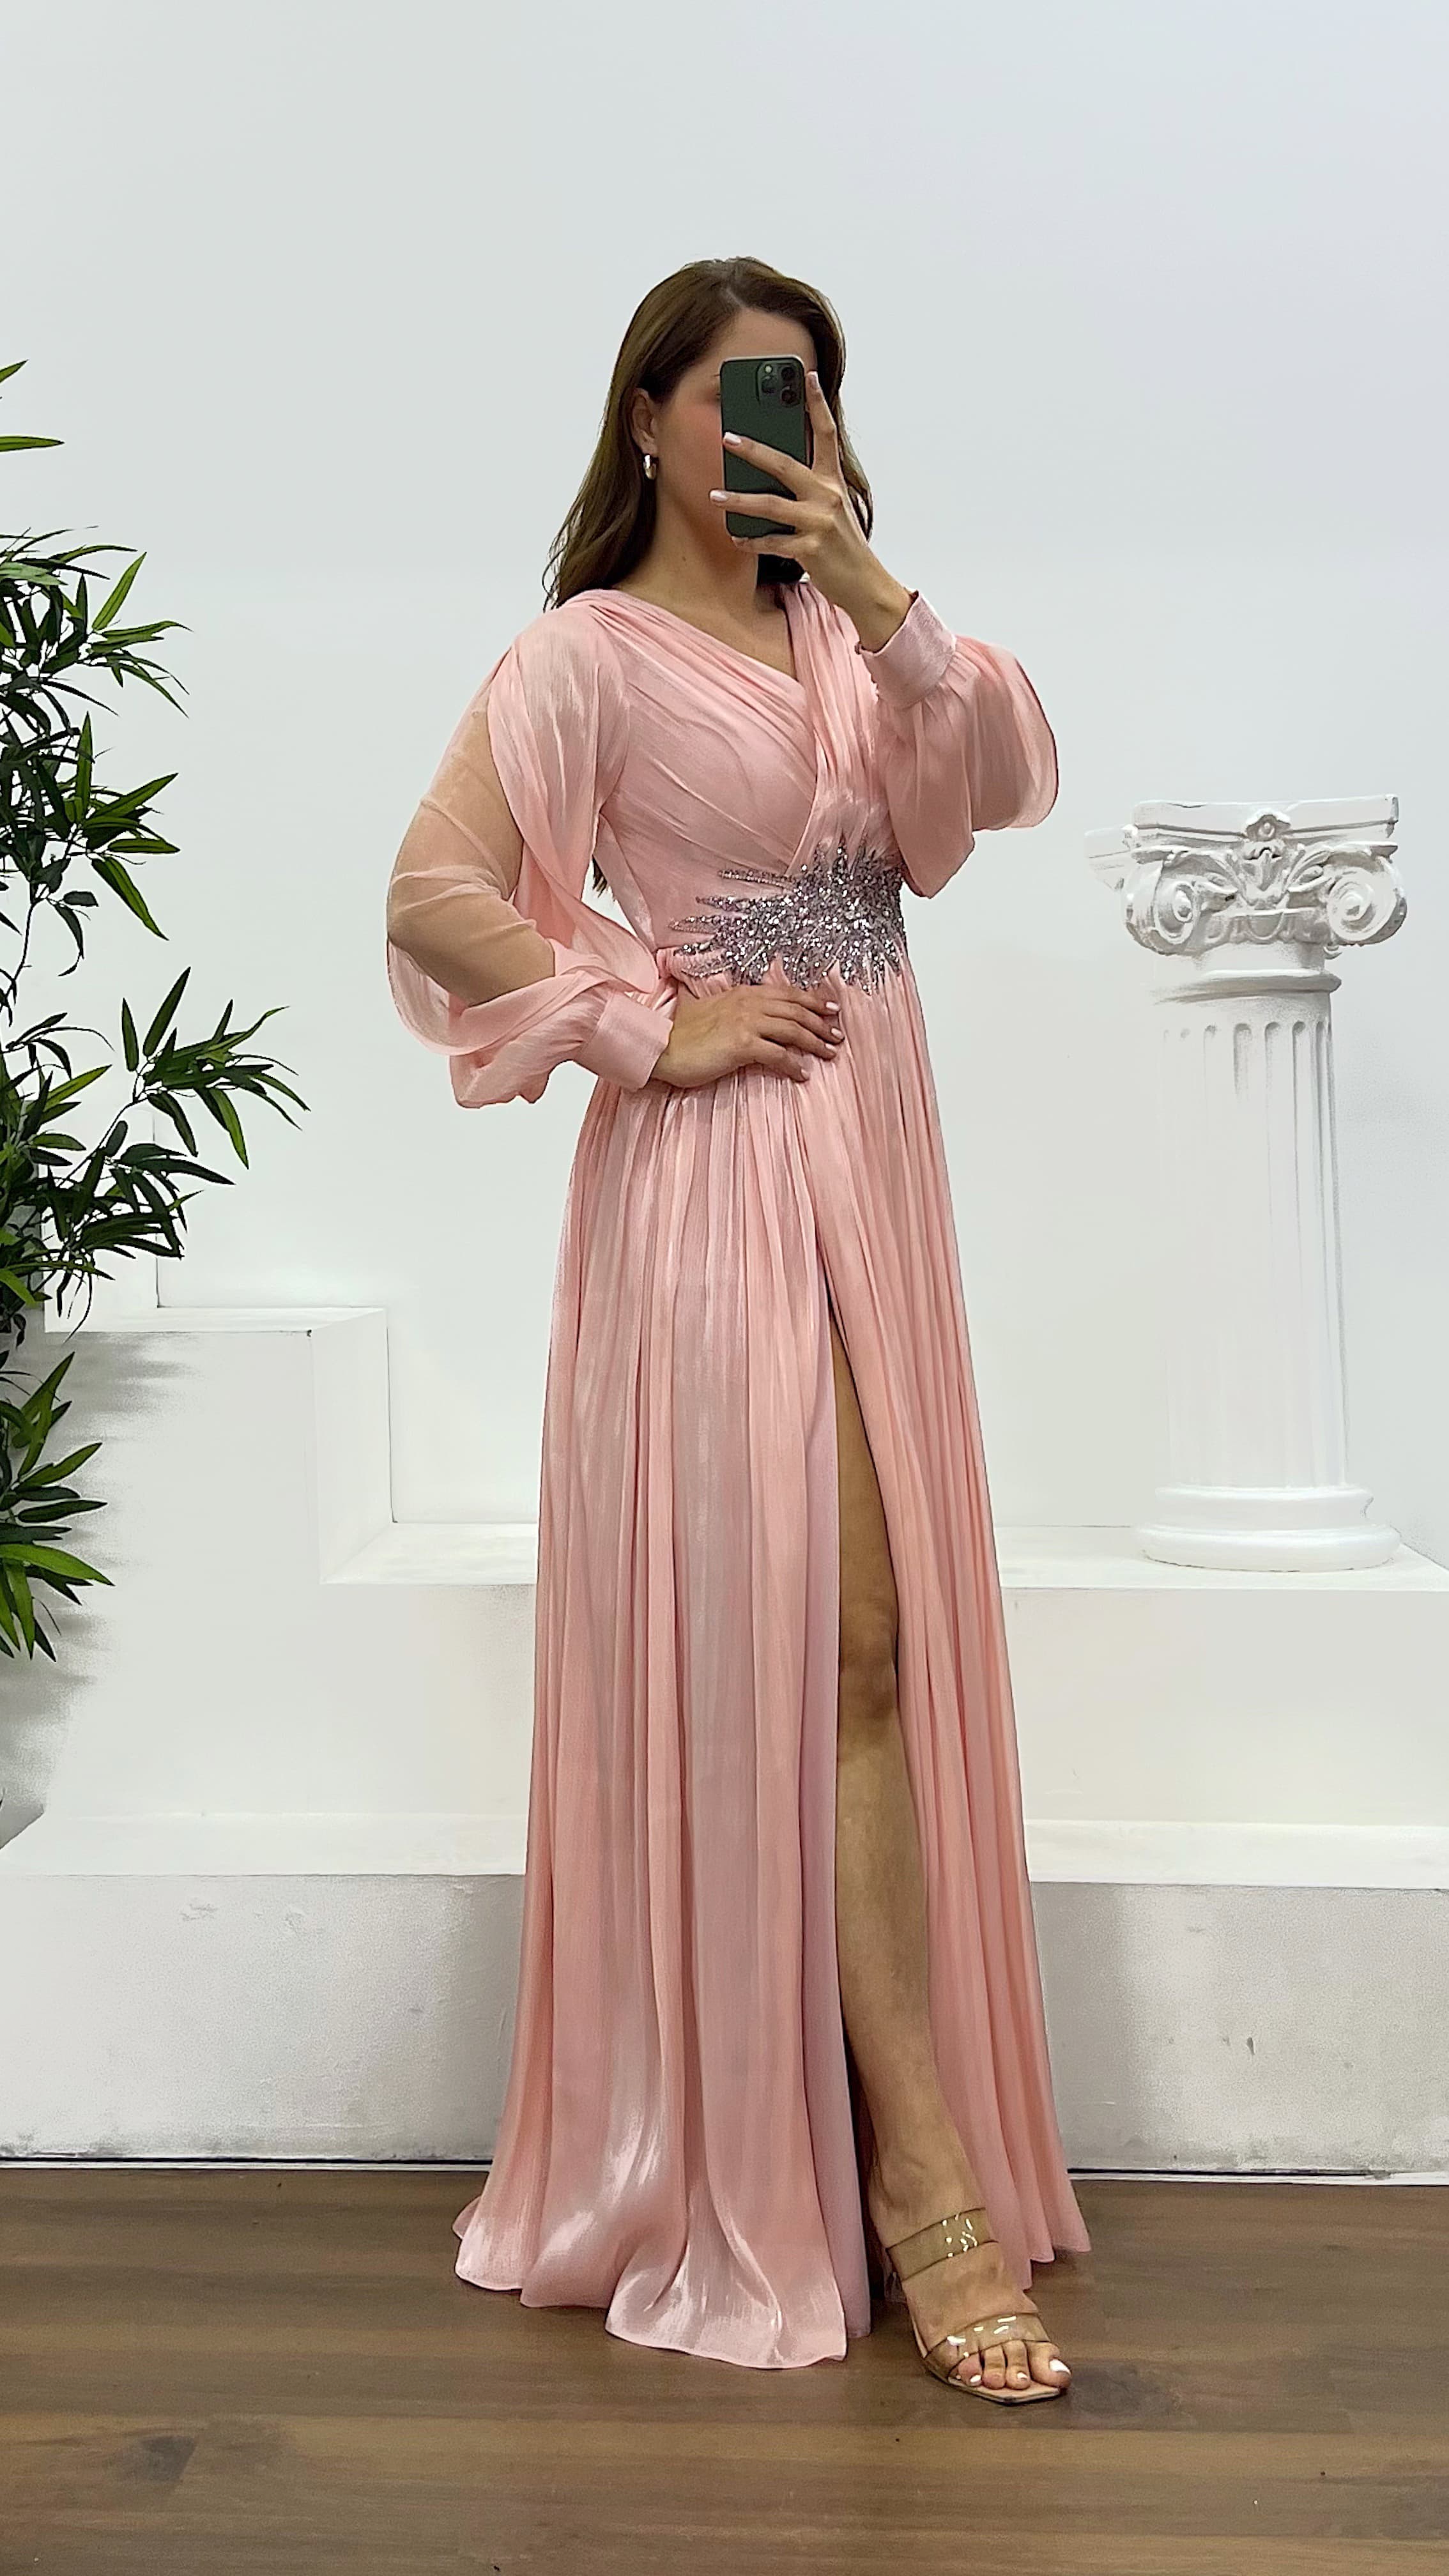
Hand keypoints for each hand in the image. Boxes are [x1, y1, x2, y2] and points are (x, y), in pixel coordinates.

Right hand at [652, 980, 843, 1091]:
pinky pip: (778, 1055)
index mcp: (742, 993)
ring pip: (792, 1029)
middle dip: (821, 1022)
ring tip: (829, 1053)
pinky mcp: (741, 1045)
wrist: (661, 1046)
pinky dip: (793, 1065)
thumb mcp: (709, 1009)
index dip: (812, 1001)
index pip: (787, 994)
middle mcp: (747, 1004)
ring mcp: (745, 1023)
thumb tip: (743, 1016)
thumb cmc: (681, 1033)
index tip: (831, 1010)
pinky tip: (802, 1074)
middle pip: (796, 1010)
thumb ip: (730, 1008)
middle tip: (837, 1034)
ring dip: (815, 1042)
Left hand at [708, 371, 913, 644]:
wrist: (865, 583)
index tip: (807, 377)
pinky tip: (735, 536)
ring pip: (771, 505)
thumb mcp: (832, 508)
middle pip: (785, 464)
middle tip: (727, 438)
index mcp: (833, 480)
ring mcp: (819, 523)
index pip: (826, 433)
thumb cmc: (843, 544)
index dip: (817, 404)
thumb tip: (772, 470)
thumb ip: (809, 486)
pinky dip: (750, 540)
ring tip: (715, 495)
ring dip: (739, 500)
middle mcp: (827, 496)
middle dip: (754, 450)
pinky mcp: (810, 549)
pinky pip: (771, 542)